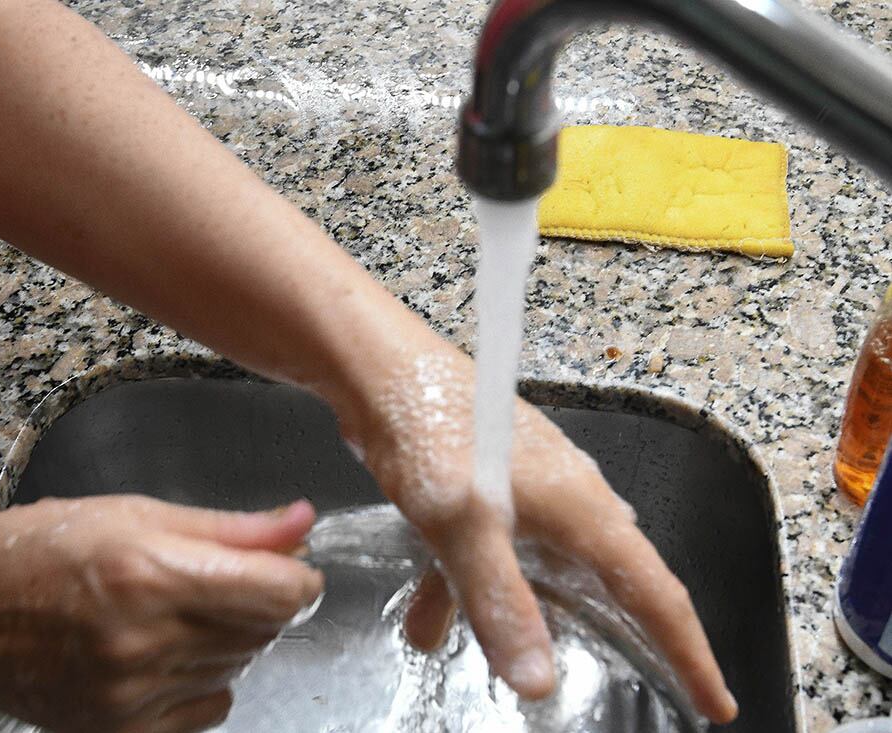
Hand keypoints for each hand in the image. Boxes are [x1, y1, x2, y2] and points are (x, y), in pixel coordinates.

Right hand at [0, 496, 322, 732]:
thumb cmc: (41, 549)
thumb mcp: (136, 513)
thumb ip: (230, 527)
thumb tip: (302, 520)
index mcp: (150, 573)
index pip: (277, 592)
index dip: (299, 575)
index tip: (292, 564)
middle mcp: (144, 640)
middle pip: (266, 629)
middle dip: (261, 599)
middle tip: (217, 576)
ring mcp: (133, 694)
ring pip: (240, 665)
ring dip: (232, 636)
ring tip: (176, 609)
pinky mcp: (122, 730)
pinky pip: (212, 706)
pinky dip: (208, 677)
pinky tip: (168, 650)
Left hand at [348, 345, 737, 724]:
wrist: (384, 372)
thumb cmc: (432, 428)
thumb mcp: (465, 526)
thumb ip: (502, 604)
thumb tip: (539, 683)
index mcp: (585, 511)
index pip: (658, 595)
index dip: (691, 654)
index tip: (718, 704)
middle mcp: (570, 502)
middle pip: (620, 585)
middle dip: (638, 641)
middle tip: (660, 689)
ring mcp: (530, 495)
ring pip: (548, 577)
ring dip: (536, 624)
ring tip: (531, 670)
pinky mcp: (492, 493)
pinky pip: (498, 557)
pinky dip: (473, 593)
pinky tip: (429, 623)